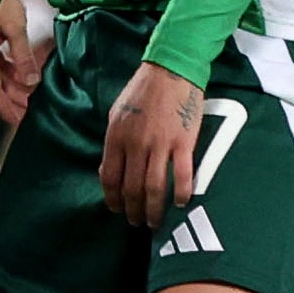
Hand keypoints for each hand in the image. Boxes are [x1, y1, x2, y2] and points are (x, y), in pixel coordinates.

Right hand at [0, 0, 44, 125]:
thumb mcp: (14, 24)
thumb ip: (22, 55)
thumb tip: (31, 82)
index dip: (4, 107)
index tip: (17, 121)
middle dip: (8, 100)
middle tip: (25, 114)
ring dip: (9, 86)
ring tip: (27, 97)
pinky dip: (6, 70)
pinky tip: (19, 74)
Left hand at [98, 59, 200, 227]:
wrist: (170, 70)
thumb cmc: (142, 91)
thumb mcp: (116, 114)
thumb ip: (114, 142)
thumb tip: (110, 167)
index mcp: (116, 137)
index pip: (110, 177)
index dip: (112, 199)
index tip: (117, 210)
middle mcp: (135, 144)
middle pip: (132, 188)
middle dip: (133, 210)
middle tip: (137, 222)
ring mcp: (160, 144)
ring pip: (155, 187)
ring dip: (154, 209)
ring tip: (155, 221)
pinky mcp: (183, 142)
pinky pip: (182, 175)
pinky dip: (182, 193)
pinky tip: (182, 203)